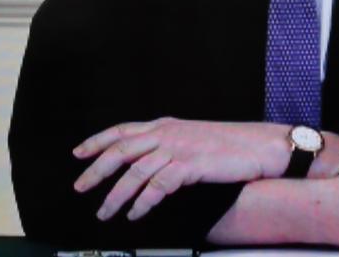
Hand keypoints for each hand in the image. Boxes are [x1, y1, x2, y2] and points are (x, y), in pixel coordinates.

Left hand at [72, 118, 290, 220]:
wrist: (260, 146)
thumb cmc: (231, 145)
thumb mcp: (194, 138)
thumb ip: (169, 144)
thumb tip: (146, 161)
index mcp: (166, 125)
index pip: (122, 130)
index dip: (97, 141)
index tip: (78, 153)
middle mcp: (167, 133)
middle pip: (120, 150)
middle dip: (96, 171)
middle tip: (80, 188)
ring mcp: (178, 148)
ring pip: (134, 173)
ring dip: (116, 195)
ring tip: (105, 212)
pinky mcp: (189, 165)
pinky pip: (156, 187)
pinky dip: (142, 203)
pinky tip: (136, 213)